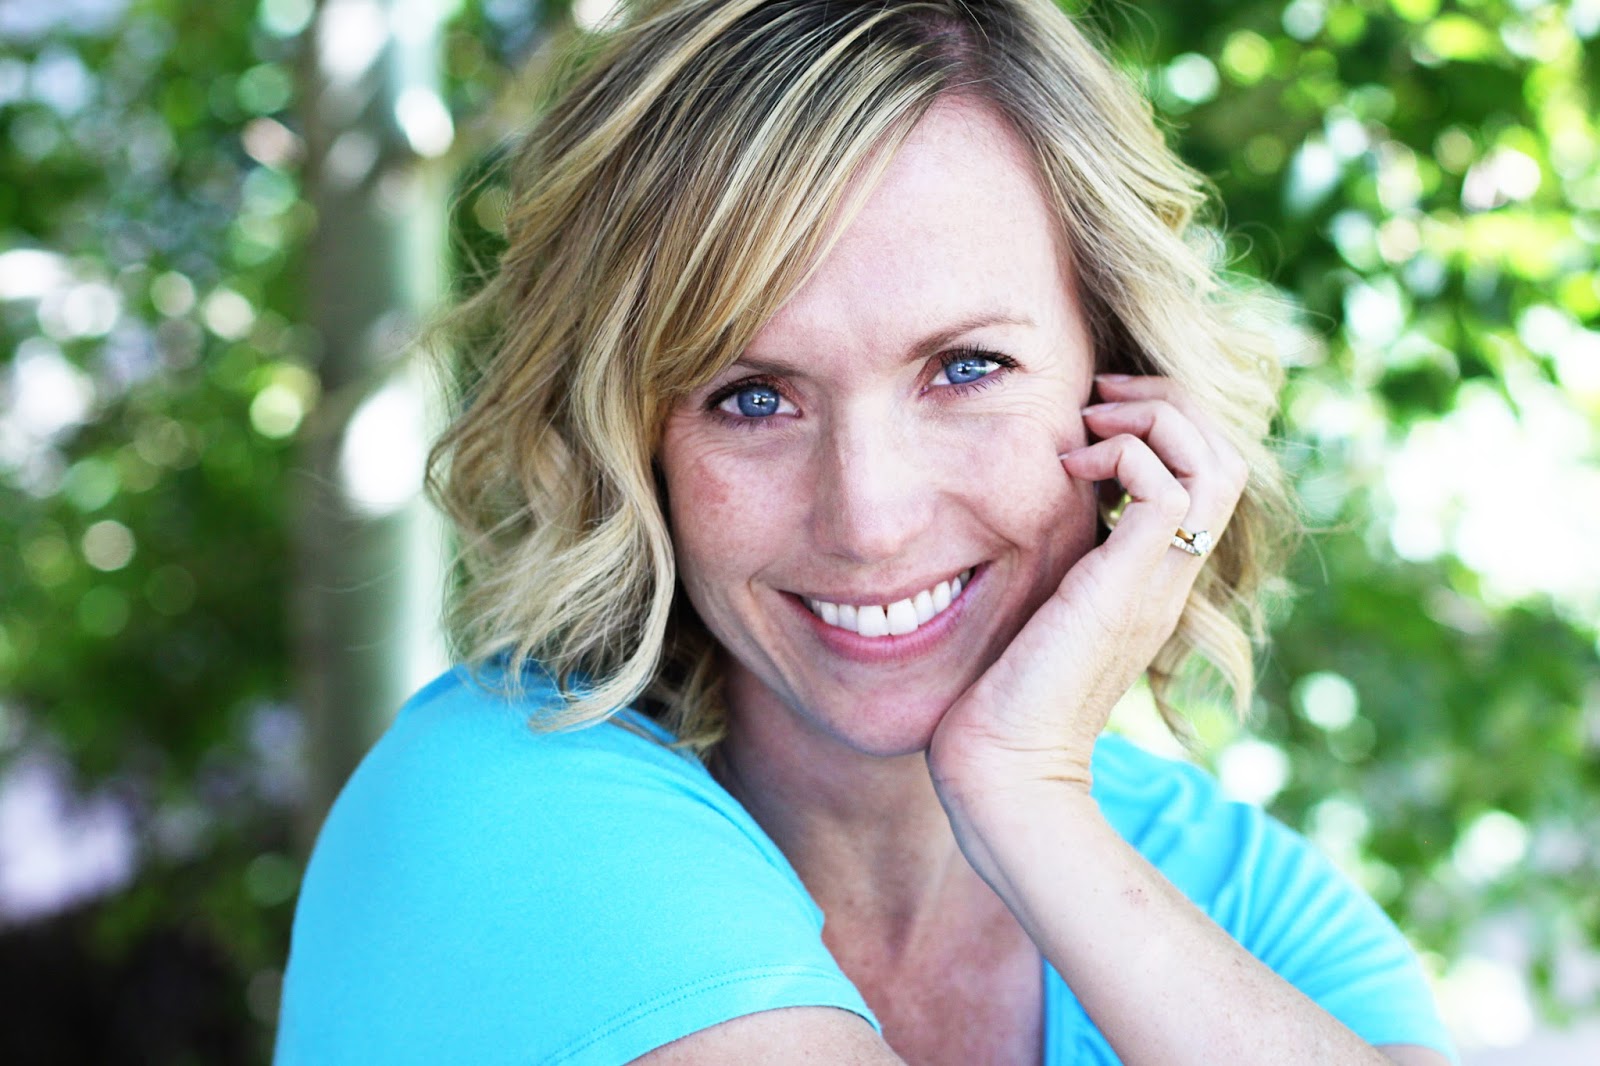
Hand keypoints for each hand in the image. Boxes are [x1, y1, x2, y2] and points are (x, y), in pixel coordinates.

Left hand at [926, 374, 1249, 821]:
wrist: (1005, 765)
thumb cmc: (1005, 693)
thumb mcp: (1041, 603)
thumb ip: (1055, 557)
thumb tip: (1029, 506)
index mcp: (1154, 572)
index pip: (1208, 470)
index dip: (1166, 421)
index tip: (1096, 412)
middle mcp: (1170, 573)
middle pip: (1228, 454)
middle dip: (1168, 400)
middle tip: (1100, 397)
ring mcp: (1156, 581)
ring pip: (1216, 462)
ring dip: (1156, 418)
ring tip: (1091, 422)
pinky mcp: (1126, 588)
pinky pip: (1166, 491)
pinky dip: (1124, 456)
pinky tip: (1068, 468)